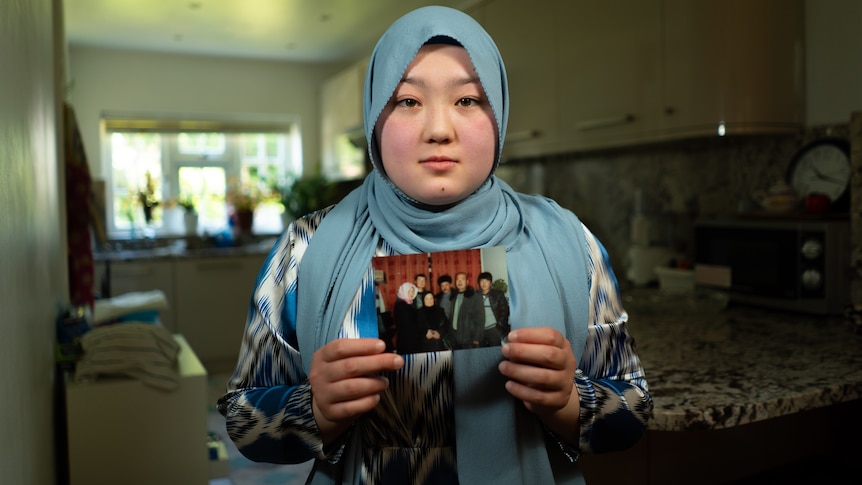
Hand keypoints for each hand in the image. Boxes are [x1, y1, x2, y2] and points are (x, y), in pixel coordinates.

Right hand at [309, 338, 403, 445]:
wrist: (327, 403)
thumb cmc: (341, 375)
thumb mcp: (343, 359)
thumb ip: (361, 352)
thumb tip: (385, 349)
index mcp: (322, 356)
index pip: (340, 347)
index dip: (363, 346)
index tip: (382, 346)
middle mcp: (319, 375)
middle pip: (350, 366)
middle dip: (377, 362)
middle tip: (397, 362)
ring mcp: (323, 395)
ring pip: (352, 388)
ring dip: (374, 383)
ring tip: (385, 382)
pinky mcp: (331, 412)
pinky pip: (353, 407)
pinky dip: (368, 401)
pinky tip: (376, 396)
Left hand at [499, 327, 579, 441]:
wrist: (556, 394)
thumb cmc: (543, 366)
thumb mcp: (540, 351)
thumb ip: (528, 345)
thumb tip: (510, 343)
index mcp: (563, 346)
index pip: (551, 336)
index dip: (530, 335)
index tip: (511, 336)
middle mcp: (567, 363)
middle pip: (549, 355)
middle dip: (523, 352)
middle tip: (505, 350)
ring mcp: (564, 383)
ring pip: (543, 377)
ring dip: (518, 371)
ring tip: (503, 367)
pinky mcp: (558, 400)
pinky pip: (538, 397)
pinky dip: (521, 391)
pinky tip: (509, 385)